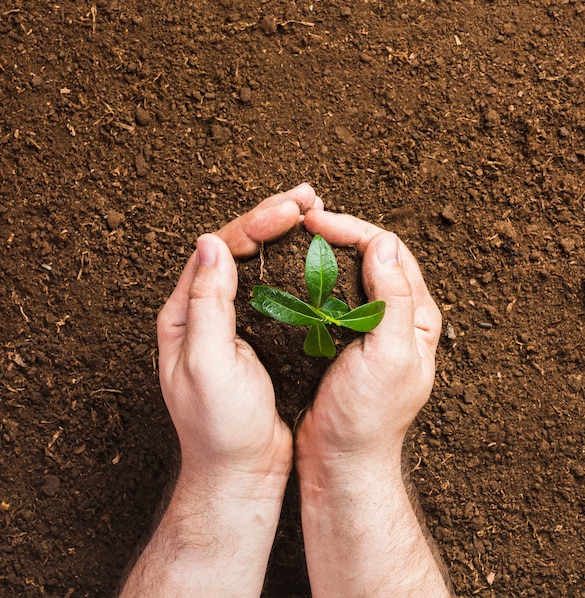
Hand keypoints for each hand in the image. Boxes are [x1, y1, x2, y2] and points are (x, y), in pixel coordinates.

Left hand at [157, 183, 321, 483]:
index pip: (217, 251)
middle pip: (237, 249)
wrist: (240, 470)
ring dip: (285, 237)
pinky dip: (295, 268)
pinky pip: (277, 290)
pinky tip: (316, 256)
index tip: (291, 210)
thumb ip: (206, 305)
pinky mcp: (260, 336)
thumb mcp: (207, 365)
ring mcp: (234, 322)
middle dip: (271, 218)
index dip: (254, 224)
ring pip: (259, 266)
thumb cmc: (220, 426)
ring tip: (315, 213)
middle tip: (308, 197)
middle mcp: (205, 311)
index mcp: (184, 313)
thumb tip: (212, 243)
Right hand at [294, 210, 451, 597]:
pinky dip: (313, 280)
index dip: (355, 230)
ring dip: (325, 253)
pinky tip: (292, 274)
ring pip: (349, 274)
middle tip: (303, 221)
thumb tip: (383, 243)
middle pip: (372, 257)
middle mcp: (396, 317)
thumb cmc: (368, 416)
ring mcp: (368, 328)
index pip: (391, 253)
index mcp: (416, 317)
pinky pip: (330, 298)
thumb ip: (392, 300)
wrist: (340, 461)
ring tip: (295, 239)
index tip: (316, 222)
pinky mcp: (342, 340)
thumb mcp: (389, 356)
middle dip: (340, 233)